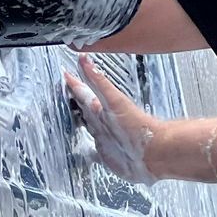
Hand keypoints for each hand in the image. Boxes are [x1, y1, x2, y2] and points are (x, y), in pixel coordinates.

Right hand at [65, 54, 161, 183]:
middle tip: (62, 95)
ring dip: (78, 123)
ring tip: (69, 119)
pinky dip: (85, 151)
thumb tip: (86, 60)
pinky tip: (83, 151)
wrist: (155, 151)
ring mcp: (105, 140)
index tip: (65, 76)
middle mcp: (103, 123)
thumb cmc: (138, 125)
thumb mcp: (113, 100)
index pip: (84, 94)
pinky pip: (92, 153)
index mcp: (102, 109)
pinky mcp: (107, 157)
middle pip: (84, 110)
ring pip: (87, 128)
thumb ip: (99, 81)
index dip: (74, 85)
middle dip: (72, 103)